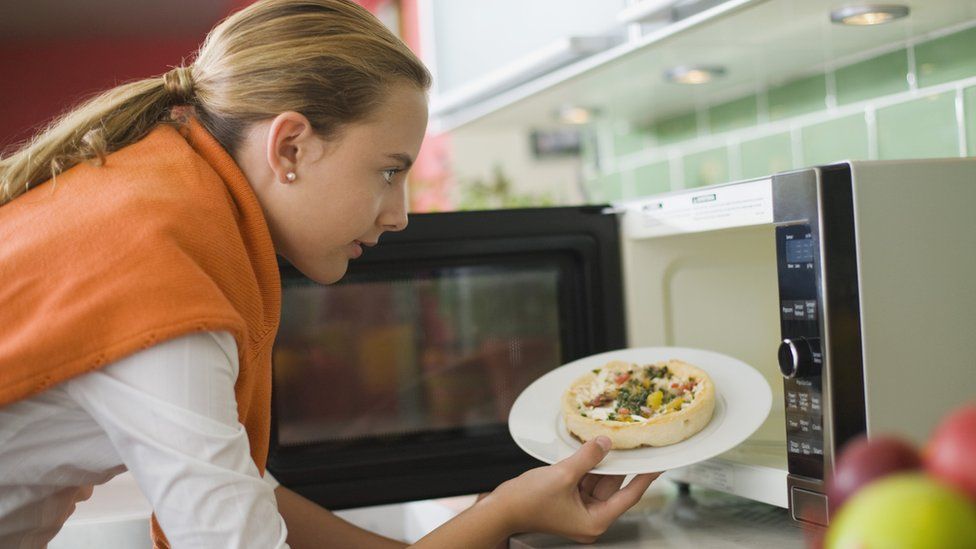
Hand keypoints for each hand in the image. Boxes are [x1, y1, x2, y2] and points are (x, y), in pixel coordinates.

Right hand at [485, 436, 659, 542]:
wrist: (500, 508)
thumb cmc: (528, 502)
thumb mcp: (563, 475)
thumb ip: (588, 458)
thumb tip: (605, 443)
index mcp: (595, 520)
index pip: (629, 495)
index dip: (645, 477)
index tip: (659, 464)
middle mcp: (590, 517)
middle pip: (614, 486)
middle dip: (621, 463)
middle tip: (636, 443)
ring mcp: (578, 508)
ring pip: (599, 480)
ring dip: (602, 461)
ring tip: (613, 440)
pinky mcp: (568, 498)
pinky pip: (584, 478)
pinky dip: (588, 464)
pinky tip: (593, 448)